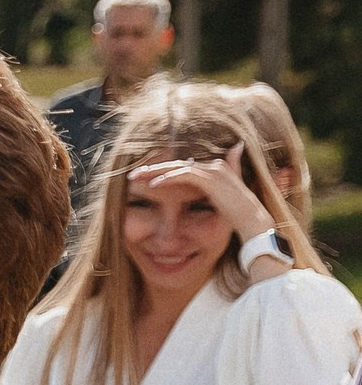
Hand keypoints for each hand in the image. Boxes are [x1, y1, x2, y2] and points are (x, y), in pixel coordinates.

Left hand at [133, 145, 280, 248]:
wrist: (251, 221)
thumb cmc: (237, 214)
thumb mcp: (220, 200)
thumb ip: (209, 191)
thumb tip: (219, 172)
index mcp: (215, 169)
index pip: (183, 166)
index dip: (162, 170)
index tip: (143, 177)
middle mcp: (214, 166)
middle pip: (177, 163)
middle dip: (153, 168)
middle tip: (133, 174)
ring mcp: (213, 171)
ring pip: (177, 166)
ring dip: (155, 171)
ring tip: (136, 177)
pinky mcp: (210, 179)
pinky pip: (184, 175)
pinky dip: (168, 178)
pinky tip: (153, 184)